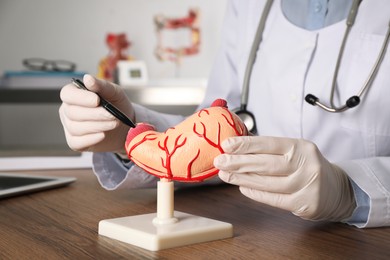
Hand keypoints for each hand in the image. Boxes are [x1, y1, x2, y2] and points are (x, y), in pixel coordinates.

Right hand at [59, 74, 134, 152]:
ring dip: (97, 126)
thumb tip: (87, 78)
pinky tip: (103, 135)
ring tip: (114, 123)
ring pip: (76, 128)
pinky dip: (91, 139)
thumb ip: (102, 85)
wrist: (125, 126)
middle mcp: (68, 110)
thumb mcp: (114, 93)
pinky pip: (78, 142)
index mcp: (74, 94)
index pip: (68, 94)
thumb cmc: (117, 106)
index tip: (97, 100)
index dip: (81, 98)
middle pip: (73, 113)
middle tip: (112, 115)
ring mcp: (70, 127)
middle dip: (95, 114)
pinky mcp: (75, 142)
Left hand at [214, 136, 355, 220]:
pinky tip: (242, 187)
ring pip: (267, 182)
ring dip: (242, 178)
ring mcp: (306, 186)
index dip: (246, 144)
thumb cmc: (307, 166)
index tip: (226, 145)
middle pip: (265, 164)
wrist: (337, 189)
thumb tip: (237, 147)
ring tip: (225, 174)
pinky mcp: (303, 204)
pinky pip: (273, 199)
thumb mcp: (295, 150)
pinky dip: (255, 193)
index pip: (269, 144)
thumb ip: (270, 149)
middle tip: (219, 161)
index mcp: (301, 147)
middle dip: (238, 162)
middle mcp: (305, 165)